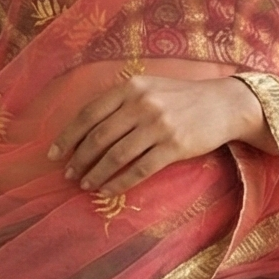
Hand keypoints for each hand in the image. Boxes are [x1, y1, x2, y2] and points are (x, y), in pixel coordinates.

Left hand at [50, 71, 267, 194]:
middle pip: (98, 137)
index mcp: (131, 87)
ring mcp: (159, 126)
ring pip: (116, 156)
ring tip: (85, 184)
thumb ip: (121, 101)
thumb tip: (86, 127)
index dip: (68, 136)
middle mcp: (142, 104)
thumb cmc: (182, 98)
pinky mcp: (175, 146)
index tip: (53, 154)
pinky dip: (119, 183)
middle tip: (68, 174)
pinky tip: (107, 191)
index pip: (89, 114)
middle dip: (78, 159)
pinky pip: (139, 170)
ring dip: (95, 174)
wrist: (224, 104)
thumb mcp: (149, 87)